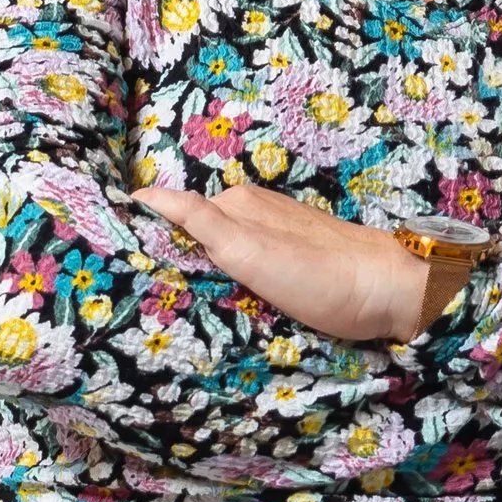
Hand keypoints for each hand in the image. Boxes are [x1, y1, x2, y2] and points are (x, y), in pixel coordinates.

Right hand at [134, 184, 447, 341]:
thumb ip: (199, 220)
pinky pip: (243, 265)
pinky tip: (225, 304)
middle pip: (193, 235)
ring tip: (178, 306)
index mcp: (233, 205)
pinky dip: (228, 280)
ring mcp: (271, 234)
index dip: (146, 236)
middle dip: (170, 258)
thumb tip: (143, 195)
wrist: (386, 291)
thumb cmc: (318, 275)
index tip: (116, 261)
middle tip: (143, 295)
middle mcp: (249, 212)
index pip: (172, 215)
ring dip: (199, 273)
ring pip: (218, 253)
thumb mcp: (248, 248)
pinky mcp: (288, 260)